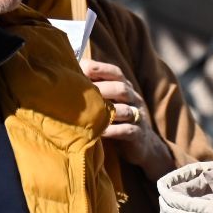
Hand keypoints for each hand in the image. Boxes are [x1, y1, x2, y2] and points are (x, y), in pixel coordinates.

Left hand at [82, 59, 174, 180]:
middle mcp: (133, 99)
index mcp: (125, 86)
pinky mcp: (138, 134)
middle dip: (103, 89)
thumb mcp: (110, 99)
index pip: (116, 72)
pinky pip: (128, 130)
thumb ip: (96, 87)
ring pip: (126, 110)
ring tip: (92, 113)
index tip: (82, 69)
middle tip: (85, 93)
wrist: (142, 143)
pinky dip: (114, 131)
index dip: (100, 69)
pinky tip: (101, 132)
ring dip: (109, 111)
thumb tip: (70, 73)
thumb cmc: (117, 117)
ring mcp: (138, 116)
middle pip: (122, 89)